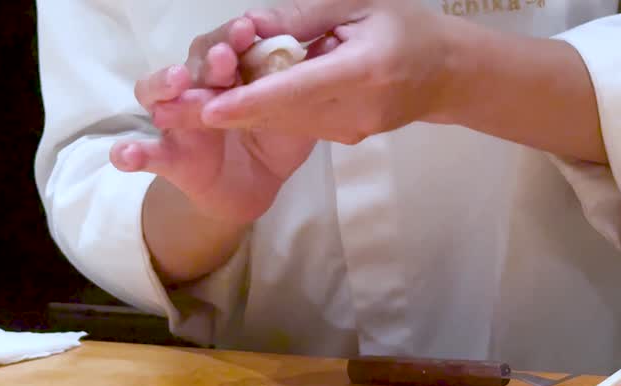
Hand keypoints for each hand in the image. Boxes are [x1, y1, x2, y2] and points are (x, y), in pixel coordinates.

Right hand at [108, 16, 319, 222]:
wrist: (255, 187)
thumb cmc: (273, 139)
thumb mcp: (294, 113)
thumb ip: (303, 86)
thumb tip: (330, 45)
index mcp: (230, 74)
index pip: (226, 46)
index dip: (235, 37)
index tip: (251, 28)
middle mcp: (198, 89)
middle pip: (194, 64)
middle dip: (209, 56)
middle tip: (226, 55)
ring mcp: (178, 122)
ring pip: (157, 95)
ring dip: (164, 84)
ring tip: (177, 81)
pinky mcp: (170, 158)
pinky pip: (146, 154)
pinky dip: (131, 153)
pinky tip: (126, 154)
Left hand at [197, 1, 459, 144]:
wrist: (448, 73)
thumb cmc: (406, 26)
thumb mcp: (360, 3)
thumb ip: (305, 17)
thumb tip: (251, 27)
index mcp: (365, 71)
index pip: (297, 90)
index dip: (249, 102)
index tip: (208, 110)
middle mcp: (357, 110)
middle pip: (281, 114)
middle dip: (225, 112)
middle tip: (173, 107)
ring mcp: (353, 130)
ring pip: (284, 123)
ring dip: (239, 113)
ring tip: (192, 102)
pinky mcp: (347, 137)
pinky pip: (298, 125)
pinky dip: (266, 112)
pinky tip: (239, 100)